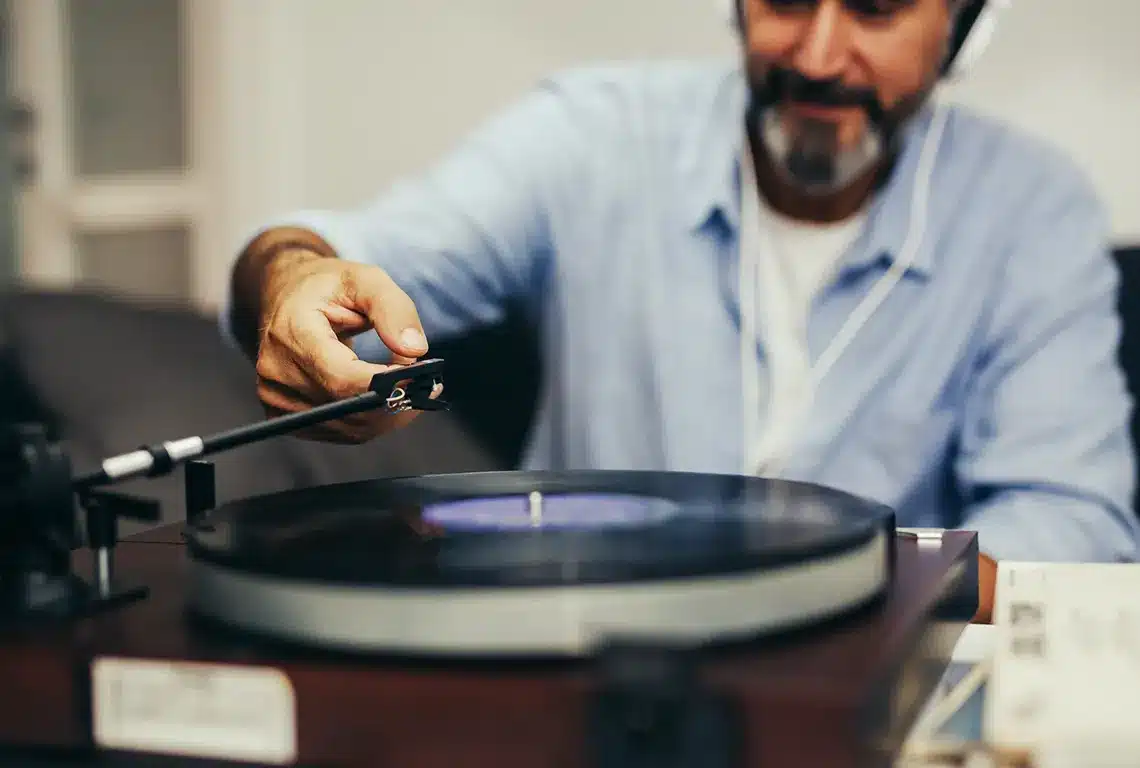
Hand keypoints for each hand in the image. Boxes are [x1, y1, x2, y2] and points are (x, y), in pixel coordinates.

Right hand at [254, 251, 438, 442]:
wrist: (287, 297)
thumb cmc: (326, 286)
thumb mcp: (364, 279)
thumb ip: (393, 309)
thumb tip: (415, 349)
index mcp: (291, 332)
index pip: (341, 378)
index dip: (386, 384)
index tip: (420, 375)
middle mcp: (277, 371)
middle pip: (349, 407)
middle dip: (396, 399)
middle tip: (426, 383)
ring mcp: (277, 399)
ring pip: (350, 427)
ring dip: (388, 412)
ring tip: (406, 384)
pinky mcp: (285, 417)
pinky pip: (341, 431)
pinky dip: (371, 419)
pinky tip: (382, 395)